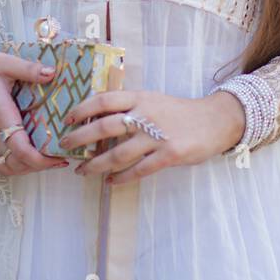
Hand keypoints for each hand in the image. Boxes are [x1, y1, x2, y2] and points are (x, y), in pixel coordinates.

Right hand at [0, 46, 69, 175]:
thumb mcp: (4, 62)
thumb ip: (29, 69)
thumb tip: (53, 72)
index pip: (22, 151)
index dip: (42, 160)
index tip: (58, 157)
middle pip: (17, 164)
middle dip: (39, 165)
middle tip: (55, 157)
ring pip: (3, 168)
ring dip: (23, 168)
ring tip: (40, 160)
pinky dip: (6, 167)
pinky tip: (17, 159)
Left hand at [58, 89, 246, 184]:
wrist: (215, 120)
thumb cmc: (179, 111)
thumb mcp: (153, 100)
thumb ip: (131, 106)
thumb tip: (98, 117)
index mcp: (140, 97)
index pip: (104, 99)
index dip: (82, 109)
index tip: (66, 119)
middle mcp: (146, 114)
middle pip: (105, 126)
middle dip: (80, 138)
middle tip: (65, 146)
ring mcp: (158, 136)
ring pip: (119, 153)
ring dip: (96, 164)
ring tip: (82, 170)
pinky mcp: (170, 155)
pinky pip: (139, 170)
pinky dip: (122, 178)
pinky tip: (110, 182)